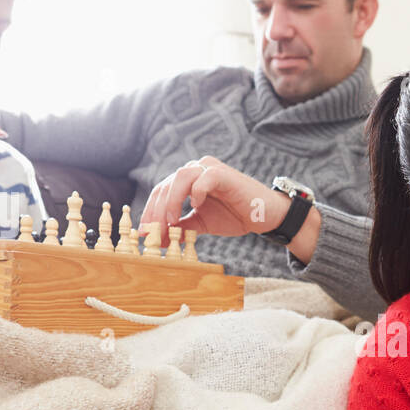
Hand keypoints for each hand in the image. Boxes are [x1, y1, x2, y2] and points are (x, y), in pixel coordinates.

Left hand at [139, 155, 288, 247]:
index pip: (161, 192)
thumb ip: (180, 227)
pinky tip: (195, 206)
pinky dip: (196, 191)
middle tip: (153, 231)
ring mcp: (210, 169)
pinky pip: (204, 178)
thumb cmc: (235, 215)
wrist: (264, 215)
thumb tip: (158, 240)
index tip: (145, 233)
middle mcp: (196, 170)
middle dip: (156, 210)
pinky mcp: (224, 174)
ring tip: (170, 220)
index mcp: (188, 181)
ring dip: (171, 199)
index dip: (150, 211)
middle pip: (166, 184)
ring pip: (180, 177)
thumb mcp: (201, 224)